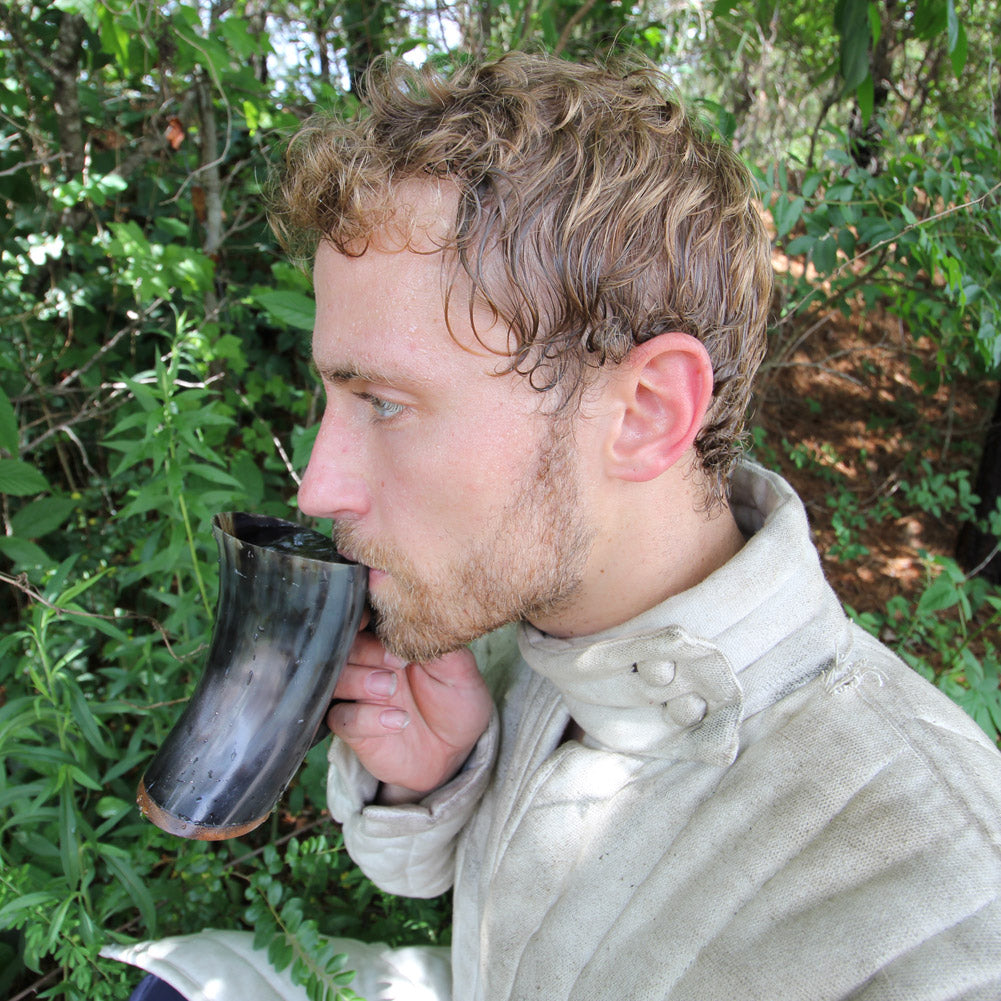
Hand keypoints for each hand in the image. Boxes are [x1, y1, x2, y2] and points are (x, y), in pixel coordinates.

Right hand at [327, 627, 492, 803]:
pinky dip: (366, 718)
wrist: (454, 752)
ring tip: (390, 688)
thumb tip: (425, 619)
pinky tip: (398, 721)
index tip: (378, 623)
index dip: (366, 617)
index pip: (365, 618)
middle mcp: (368, 664)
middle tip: (396, 663)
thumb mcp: (460, 670)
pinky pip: (341, 718)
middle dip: (365, 651)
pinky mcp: (354, 727)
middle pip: (344, 646)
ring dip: (360, 681)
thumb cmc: (456, 702)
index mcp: (390, 641)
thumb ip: (441, 645)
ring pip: (336, 679)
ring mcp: (358, 696)